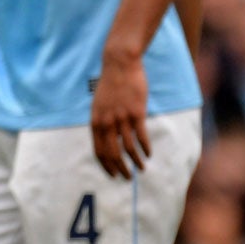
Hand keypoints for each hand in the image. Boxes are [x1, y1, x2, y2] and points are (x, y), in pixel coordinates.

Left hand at [90, 48, 149, 177]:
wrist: (119, 65)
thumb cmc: (110, 85)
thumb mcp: (98, 105)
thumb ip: (101, 121)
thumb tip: (106, 138)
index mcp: (95, 122)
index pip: (98, 151)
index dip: (106, 165)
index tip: (112, 174)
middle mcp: (106, 123)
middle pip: (112, 153)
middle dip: (120, 169)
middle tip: (127, 178)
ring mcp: (121, 119)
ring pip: (128, 148)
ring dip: (135, 161)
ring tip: (141, 168)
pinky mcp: (136, 113)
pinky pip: (141, 136)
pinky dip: (145, 148)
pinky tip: (149, 154)